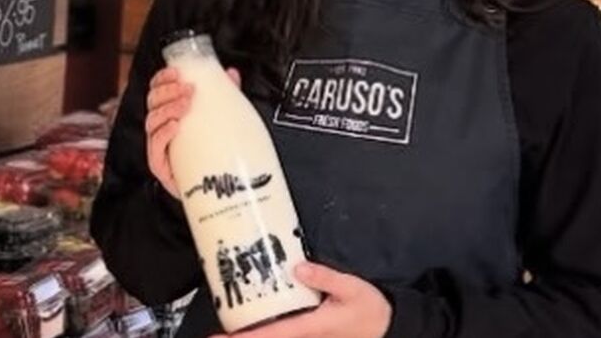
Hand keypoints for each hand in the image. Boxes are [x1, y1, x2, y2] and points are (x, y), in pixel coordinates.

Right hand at [144, 66, 238, 198]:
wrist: (217, 193)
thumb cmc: (213, 154)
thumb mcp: (219, 120)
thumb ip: (223, 95)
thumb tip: (231, 74)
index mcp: (170, 115)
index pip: (158, 91)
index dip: (163, 79)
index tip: (177, 72)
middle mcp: (161, 130)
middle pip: (153, 103)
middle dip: (167, 91)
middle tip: (188, 89)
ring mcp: (160, 149)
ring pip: (152, 122)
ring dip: (167, 109)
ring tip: (186, 104)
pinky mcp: (161, 168)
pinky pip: (155, 149)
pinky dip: (164, 134)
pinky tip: (176, 126)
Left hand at [215, 263, 389, 337]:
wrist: (388, 329)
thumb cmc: (369, 310)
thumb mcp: (351, 289)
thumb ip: (324, 278)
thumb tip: (296, 268)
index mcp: (310, 328)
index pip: (269, 335)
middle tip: (212, 337)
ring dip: (252, 336)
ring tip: (225, 332)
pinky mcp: (310, 335)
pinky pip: (283, 335)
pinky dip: (265, 333)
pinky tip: (252, 326)